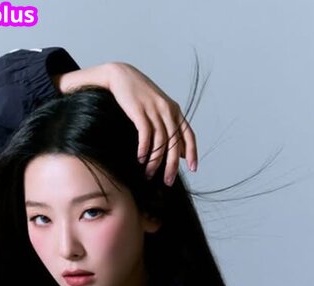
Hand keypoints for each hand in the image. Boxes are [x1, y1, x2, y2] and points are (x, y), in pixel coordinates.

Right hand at [60, 62, 197, 184]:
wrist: (120, 75)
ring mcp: (153, 109)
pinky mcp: (139, 110)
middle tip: (168, 181)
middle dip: (172, 165)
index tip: (193, 169)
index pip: (189, 135)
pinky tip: (140, 159)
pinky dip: (144, 149)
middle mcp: (167, 110)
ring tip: (148, 174)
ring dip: (154, 161)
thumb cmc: (139, 96)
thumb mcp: (159, 109)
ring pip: (160, 142)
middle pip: (174, 143)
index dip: (192, 152)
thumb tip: (181, 153)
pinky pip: (145, 135)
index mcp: (175, 110)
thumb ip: (171, 128)